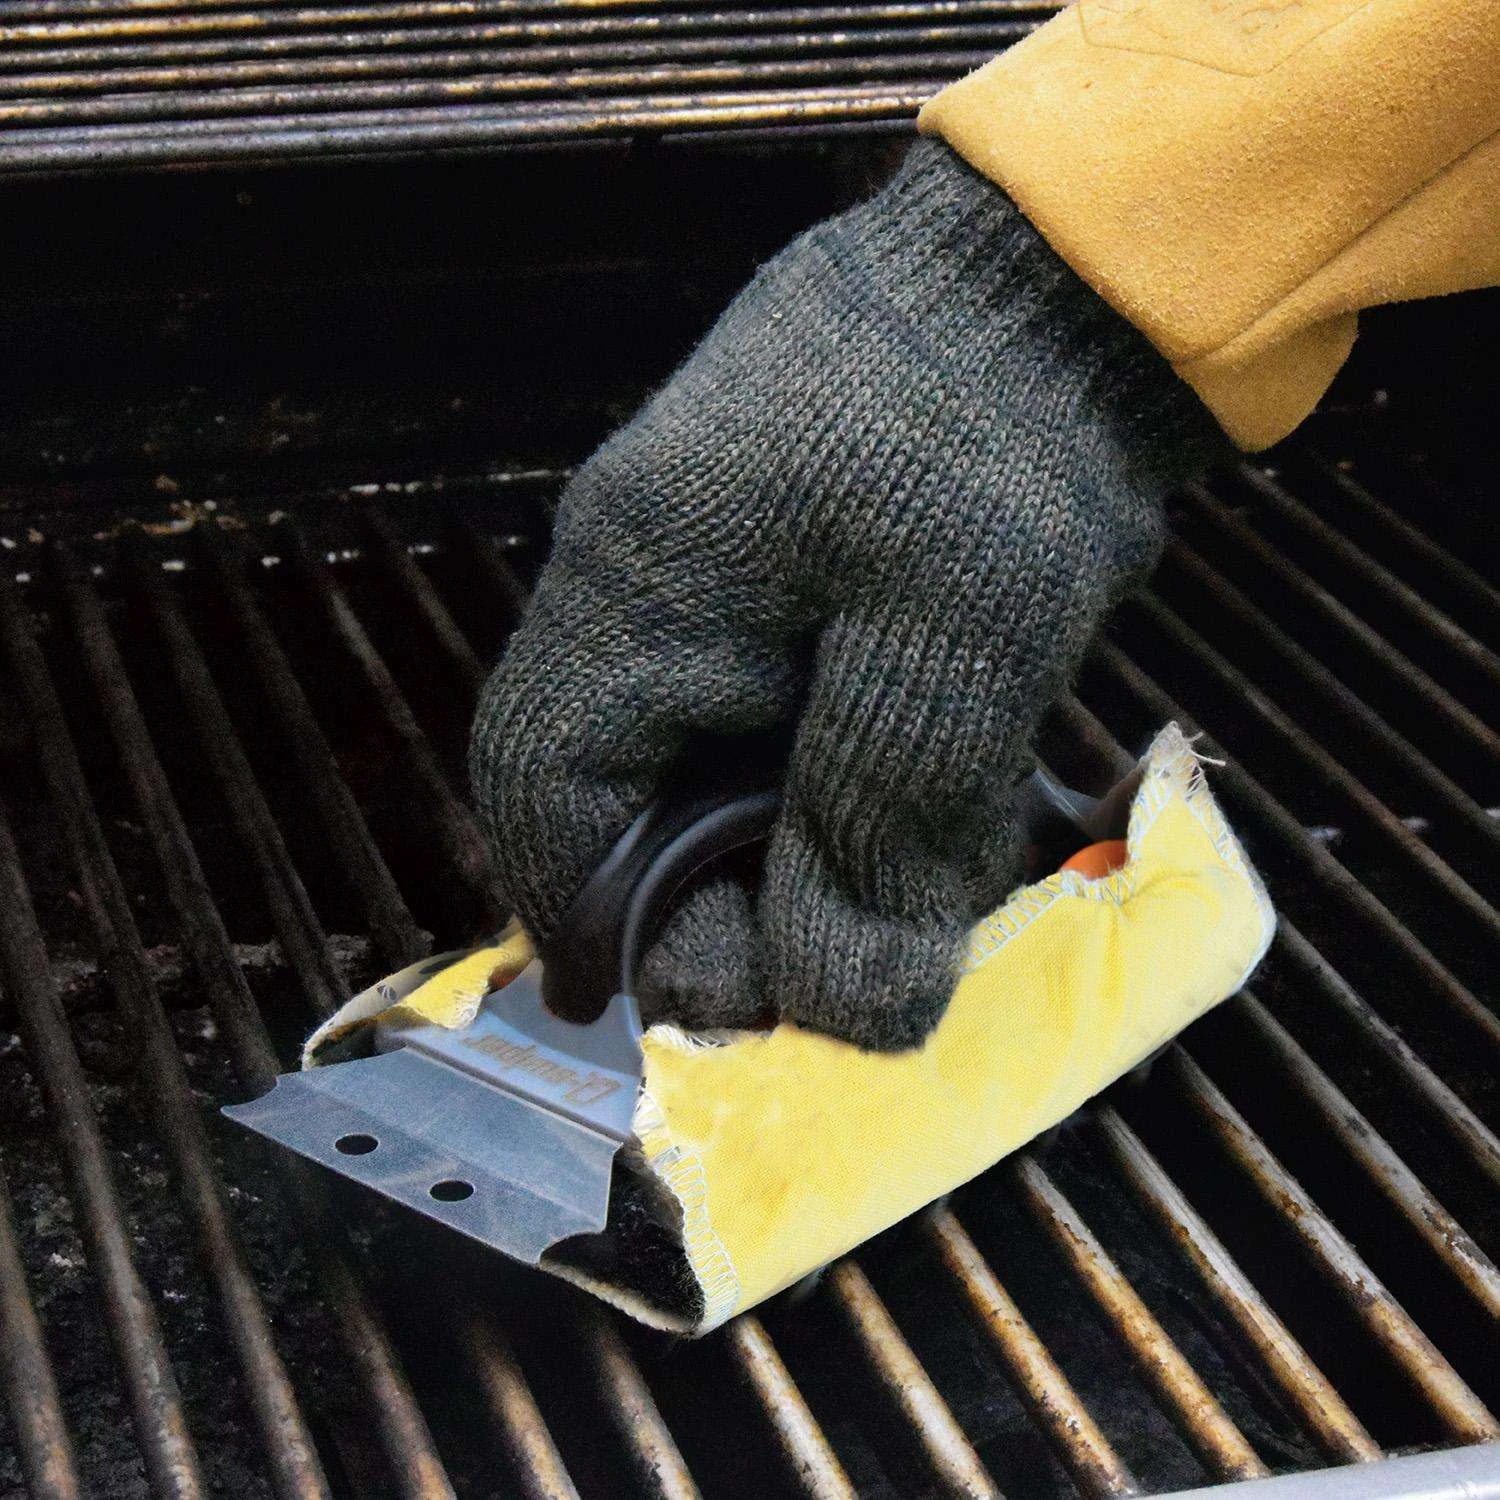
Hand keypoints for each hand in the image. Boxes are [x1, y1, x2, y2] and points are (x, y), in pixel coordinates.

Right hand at [470, 140, 1221, 1049]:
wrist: (1073, 272)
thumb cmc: (997, 428)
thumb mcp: (950, 639)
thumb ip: (884, 827)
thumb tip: (848, 1013)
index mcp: (639, 586)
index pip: (547, 789)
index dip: (601, 924)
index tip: (711, 1008)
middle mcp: (650, 582)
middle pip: (630, 791)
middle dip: (719, 899)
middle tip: (832, 969)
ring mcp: (721, 572)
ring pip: (715, 764)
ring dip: (792, 849)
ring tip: (893, 905)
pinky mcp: (799, 573)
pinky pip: (783, 717)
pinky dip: (839, 790)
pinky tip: (920, 822)